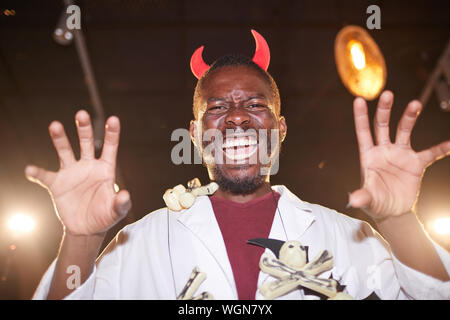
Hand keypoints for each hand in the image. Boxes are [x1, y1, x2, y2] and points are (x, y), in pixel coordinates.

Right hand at [25, 110, 130, 235]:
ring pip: (65, 151)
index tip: (114, 119)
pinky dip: (37, 173)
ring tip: (55, 125)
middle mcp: (88, 166)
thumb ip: (122, 203)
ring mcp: (72, 173)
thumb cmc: (105, 216)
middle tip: (81, 113)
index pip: (110, 147)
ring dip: (60, 139)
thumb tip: (125, 194)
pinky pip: (45, 176)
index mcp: (105, 169)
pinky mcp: (57, 184)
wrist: (86, 229)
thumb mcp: (116, 211)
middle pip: (86, 142)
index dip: (112, 133)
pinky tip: (31, 170)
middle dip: (84, 128)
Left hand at [348, 91, 449, 220]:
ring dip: (409, 117)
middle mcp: (384, 151)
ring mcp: (400, 155)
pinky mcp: (416, 164)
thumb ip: (362, 197)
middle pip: (382, 126)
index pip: (363, 132)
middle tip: (387, 94)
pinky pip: (430, 154)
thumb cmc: (376, 203)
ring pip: (404, 131)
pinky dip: (440, 149)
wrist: (393, 212)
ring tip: (415, 103)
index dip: (360, 117)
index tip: (358, 99)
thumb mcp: (368, 200)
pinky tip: (449, 144)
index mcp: (369, 156)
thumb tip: (352, 200)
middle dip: (384, 110)